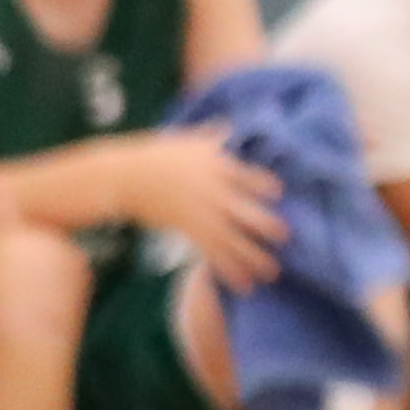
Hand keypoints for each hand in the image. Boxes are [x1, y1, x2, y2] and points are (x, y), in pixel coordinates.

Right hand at [111, 126, 285, 290]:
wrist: (122, 177)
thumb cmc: (155, 156)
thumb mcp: (187, 141)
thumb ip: (213, 136)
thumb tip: (229, 125)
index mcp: (217, 165)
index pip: (247, 175)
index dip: (263, 184)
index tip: (277, 192)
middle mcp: (213, 190)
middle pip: (245, 210)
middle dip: (266, 224)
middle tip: (287, 237)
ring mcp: (201, 212)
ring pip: (232, 237)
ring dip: (253, 257)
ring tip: (271, 273)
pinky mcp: (188, 229)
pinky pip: (212, 252)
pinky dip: (227, 268)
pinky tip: (242, 284)